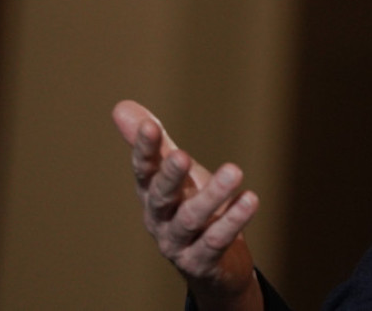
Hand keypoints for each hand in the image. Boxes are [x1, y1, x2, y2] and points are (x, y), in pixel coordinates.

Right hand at [112, 100, 263, 309]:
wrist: (212, 264)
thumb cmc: (190, 207)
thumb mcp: (173, 174)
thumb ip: (155, 144)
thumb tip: (120, 107)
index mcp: (151, 194)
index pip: (144, 170)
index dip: (144, 149)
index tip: (150, 126)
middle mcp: (159, 219)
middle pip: (161, 197)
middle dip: (170, 176)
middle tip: (182, 155)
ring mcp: (179, 243)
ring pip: (190, 220)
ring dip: (212, 196)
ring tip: (234, 170)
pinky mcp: (202, 261)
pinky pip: (216, 241)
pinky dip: (233, 221)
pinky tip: (250, 199)